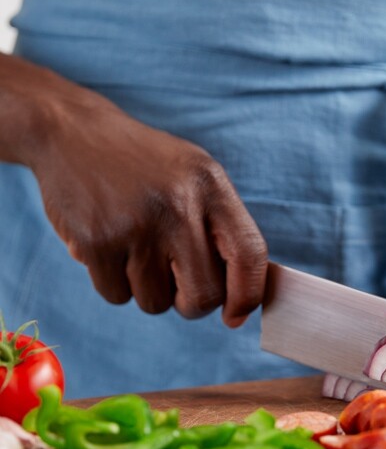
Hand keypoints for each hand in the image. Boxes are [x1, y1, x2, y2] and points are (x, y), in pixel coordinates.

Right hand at [27, 80, 266, 324]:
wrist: (72, 133)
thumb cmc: (146, 167)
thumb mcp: (196, 177)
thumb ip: (224, 230)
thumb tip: (242, 303)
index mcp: (211, 186)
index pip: (249, 255)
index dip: (248, 296)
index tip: (234, 316)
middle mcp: (178, 206)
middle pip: (203, 296)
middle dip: (191, 304)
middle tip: (177, 284)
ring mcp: (135, 225)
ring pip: (157, 303)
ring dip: (149, 290)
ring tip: (137, 250)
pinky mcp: (95, 242)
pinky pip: (117, 296)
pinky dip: (115, 284)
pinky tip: (110, 248)